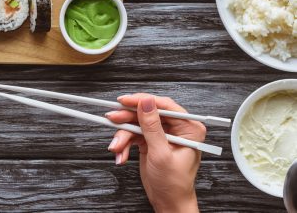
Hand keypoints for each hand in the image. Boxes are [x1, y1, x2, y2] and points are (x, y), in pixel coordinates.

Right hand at [105, 94, 205, 212]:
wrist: (168, 202)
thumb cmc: (174, 184)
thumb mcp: (161, 153)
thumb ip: (152, 127)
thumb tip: (146, 103)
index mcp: (188, 128)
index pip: (164, 105)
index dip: (143, 100)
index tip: (125, 100)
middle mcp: (176, 128)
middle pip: (147, 113)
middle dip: (128, 119)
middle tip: (113, 119)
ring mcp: (162, 134)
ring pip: (136, 124)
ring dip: (123, 136)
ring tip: (117, 148)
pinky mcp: (150, 141)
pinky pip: (133, 135)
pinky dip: (125, 144)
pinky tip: (122, 154)